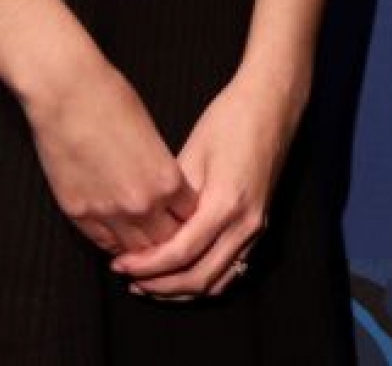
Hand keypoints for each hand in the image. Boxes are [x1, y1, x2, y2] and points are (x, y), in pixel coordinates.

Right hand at [20, 57, 197, 257]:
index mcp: (166, 180)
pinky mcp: (77, 213)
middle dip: (170, 240)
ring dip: (142, 250)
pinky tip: (118, 242)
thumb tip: (164, 187)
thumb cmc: (112, 101)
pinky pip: (102, 242)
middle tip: (168, 238)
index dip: (189, 219)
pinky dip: (113, 245)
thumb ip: (161, 169)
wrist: (67, 94)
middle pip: (167, 242)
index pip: (190, 217)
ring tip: (146, 248)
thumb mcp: (153, 135)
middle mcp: (140, 204)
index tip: (186, 218)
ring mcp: (106, 212)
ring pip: (135, 251)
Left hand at [110, 72, 298, 299]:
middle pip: (200, 278)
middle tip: (130, 279)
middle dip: (161, 286)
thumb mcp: (192, 155)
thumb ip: (173, 199)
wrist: (272, 103)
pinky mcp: (259, 225)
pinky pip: (231, 269)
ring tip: (150, 283)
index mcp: (226, 204)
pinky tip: (182, 274)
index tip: (119, 265)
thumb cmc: (230, 120)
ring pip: (218, 281)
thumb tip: (147, 229)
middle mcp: (246, 224)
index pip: (181, 253)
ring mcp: (256, 228)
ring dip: (183, 289)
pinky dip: (205, 280)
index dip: (146, 266)